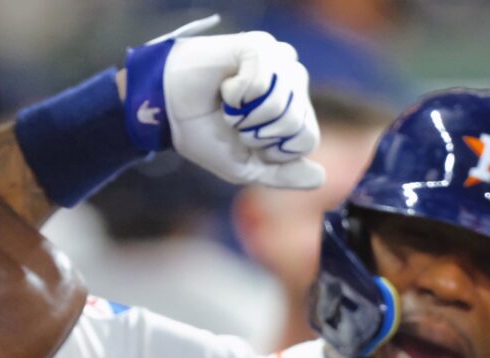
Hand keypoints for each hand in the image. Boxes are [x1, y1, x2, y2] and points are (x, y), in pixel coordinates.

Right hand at [125, 18, 324, 188]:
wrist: (169, 111)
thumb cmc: (207, 136)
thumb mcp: (246, 167)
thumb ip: (283, 175)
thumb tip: (320, 179)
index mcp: (296, 110)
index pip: (308, 138)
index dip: (275, 150)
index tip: (249, 141)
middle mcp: (293, 81)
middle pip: (296, 123)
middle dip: (258, 134)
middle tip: (235, 122)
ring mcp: (279, 60)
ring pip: (282, 104)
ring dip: (246, 116)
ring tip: (229, 105)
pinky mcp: (259, 46)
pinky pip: (263, 81)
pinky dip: (237, 94)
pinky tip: (226, 87)